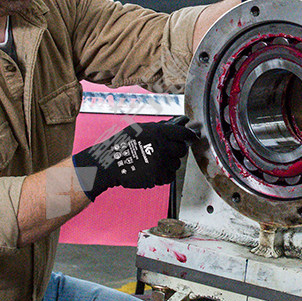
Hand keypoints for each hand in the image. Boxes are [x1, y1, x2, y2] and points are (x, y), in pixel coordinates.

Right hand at [72, 117, 198, 200]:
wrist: (109, 163)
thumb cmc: (123, 143)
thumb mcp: (142, 128)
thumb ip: (161, 127)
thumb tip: (181, 123)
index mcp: (159, 132)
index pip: (183, 133)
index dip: (190, 135)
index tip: (193, 137)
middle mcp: (161, 146)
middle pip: (182, 149)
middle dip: (177, 150)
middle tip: (168, 151)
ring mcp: (160, 162)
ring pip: (177, 164)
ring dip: (170, 163)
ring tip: (156, 161)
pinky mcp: (157, 177)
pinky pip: (170, 176)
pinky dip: (165, 175)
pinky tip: (155, 170)